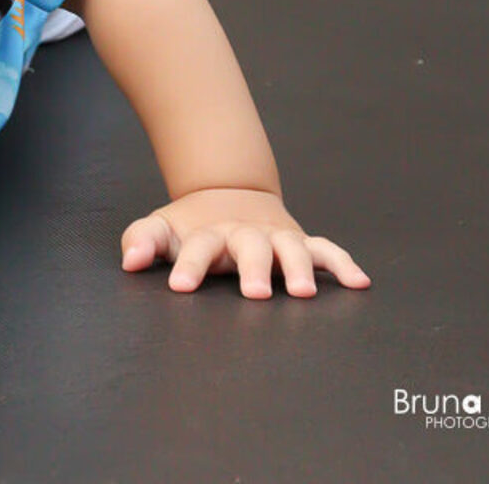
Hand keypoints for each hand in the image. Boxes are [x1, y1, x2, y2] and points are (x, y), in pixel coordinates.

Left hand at [120, 187, 370, 297]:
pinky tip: (359, 282)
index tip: (179, 287)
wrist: (228, 195)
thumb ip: (142, 242)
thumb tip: (129, 261)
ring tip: (304, 293)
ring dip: (299, 267)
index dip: (188, 265)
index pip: (197, 246)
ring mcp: (276, 237)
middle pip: (250, 247)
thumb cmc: (190, 229)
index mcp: (209, 234)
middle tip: (255, 293)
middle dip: (253, 269)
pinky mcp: (300, 242)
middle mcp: (245, 234)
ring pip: (292, 248)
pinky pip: (326, 251)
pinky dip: (342, 264)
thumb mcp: (162, 231)